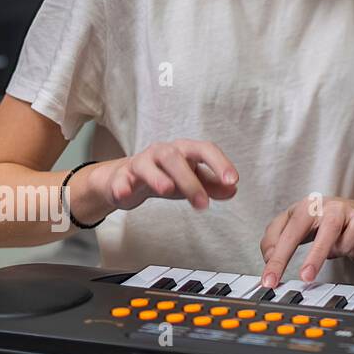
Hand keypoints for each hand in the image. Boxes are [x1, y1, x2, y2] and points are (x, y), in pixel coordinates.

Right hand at [90, 139, 237, 212]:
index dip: (220, 163)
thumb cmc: (167, 176)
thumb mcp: (192, 180)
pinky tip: (125, 195)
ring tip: (167, 190)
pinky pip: (120, 180)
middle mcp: (162, 152)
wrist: (128, 179)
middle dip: (190, 181)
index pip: (205, 149)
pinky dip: (122, 187)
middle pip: (176, 158)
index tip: (232, 181)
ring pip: (148, 166)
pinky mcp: (121, 177)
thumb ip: (212, 185)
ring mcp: (140, 163)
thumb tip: (232, 190)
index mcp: (184, 150)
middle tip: (203, 204)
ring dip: (158, 177)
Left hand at [259, 196, 353, 286]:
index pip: (292, 231)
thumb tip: (270, 257)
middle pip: (329, 229)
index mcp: (310, 206)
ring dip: (338, 252)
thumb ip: (272, 239)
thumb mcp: (289, 223)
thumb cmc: (317, 219)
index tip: (270, 280)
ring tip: (333, 249)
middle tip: (306, 278)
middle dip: (316, 256)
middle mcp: (334, 207)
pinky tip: (351, 247)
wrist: (352, 210)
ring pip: (348, 241)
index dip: (279, 258)